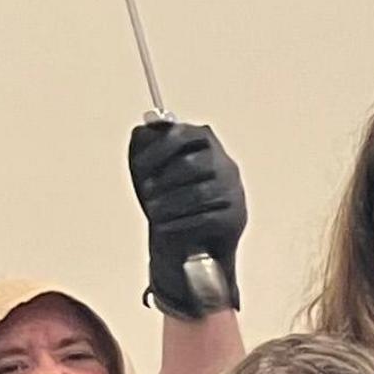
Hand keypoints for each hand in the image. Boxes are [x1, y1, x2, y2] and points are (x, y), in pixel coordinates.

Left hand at [127, 120, 246, 315]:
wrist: (191, 243)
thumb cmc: (170, 199)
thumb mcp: (153, 168)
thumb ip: (147, 144)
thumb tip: (143, 131)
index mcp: (207, 146)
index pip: (186, 135)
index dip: (160, 148)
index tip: (138, 166)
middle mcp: (226, 166)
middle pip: (195, 164)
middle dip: (165, 179)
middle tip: (146, 192)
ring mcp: (234, 192)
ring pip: (202, 192)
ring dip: (171, 202)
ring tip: (152, 211)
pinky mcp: (235, 218)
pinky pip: (208, 217)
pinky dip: (181, 221)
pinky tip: (163, 226)